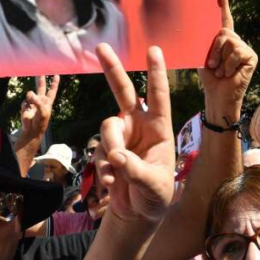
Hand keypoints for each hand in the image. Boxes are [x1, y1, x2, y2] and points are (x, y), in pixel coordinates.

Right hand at [18, 75, 60, 144]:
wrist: (32, 130)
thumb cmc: (41, 122)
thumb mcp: (43, 111)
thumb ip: (37, 102)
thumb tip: (30, 94)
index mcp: (48, 101)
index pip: (52, 90)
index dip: (54, 83)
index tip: (56, 75)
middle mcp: (40, 100)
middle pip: (41, 87)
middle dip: (40, 79)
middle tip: (40, 71)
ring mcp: (32, 102)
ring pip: (30, 94)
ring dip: (30, 98)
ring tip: (31, 104)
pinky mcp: (25, 106)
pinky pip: (24, 102)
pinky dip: (25, 106)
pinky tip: (26, 112)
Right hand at [95, 44, 174, 227]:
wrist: (138, 212)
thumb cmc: (156, 194)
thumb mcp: (154, 185)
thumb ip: (136, 170)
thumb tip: (116, 156)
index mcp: (159, 128)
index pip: (158, 96)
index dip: (156, 73)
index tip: (154, 50)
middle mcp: (139, 126)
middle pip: (124, 92)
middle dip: (113, 70)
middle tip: (102, 47)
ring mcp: (121, 136)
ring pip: (108, 127)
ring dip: (111, 148)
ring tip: (119, 171)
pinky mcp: (106, 150)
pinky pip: (100, 151)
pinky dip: (104, 168)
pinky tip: (113, 182)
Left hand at [198, 0, 256, 112]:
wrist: (218, 96)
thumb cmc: (210, 79)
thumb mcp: (203, 56)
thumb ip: (207, 42)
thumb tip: (204, 30)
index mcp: (224, 40)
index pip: (225, 19)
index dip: (223, 5)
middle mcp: (236, 41)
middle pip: (223, 32)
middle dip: (214, 48)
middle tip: (212, 65)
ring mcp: (245, 48)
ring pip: (229, 41)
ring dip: (220, 59)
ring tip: (221, 72)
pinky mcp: (251, 56)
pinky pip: (236, 52)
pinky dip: (228, 64)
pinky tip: (229, 74)